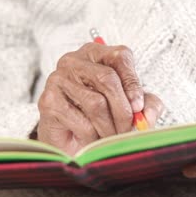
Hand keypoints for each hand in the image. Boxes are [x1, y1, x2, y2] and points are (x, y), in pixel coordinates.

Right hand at [37, 43, 164, 154]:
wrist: (70, 142)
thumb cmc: (101, 118)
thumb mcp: (132, 107)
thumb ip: (147, 106)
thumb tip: (146, 114)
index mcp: (96, 53)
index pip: (120, 57)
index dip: (133, 83)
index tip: (138, 107)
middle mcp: (74, 61)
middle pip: (108, 79)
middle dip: (123, 110)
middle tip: (129, 130)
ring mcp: (58, 79)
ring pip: (96, 102)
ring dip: (109, 127)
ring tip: (112, 137)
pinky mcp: (48, 101)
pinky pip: (80, 120)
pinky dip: (92, 136)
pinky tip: (92, 139)